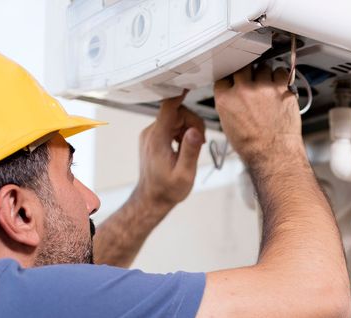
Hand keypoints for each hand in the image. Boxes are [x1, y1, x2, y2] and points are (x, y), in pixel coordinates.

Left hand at [135, 92, 205, 209]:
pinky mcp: (152, 138)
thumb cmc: (168, 190)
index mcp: (158, 139)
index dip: (180, 96)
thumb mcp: (184, 174)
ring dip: (187, 129)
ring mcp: (150, 135)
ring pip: (174, 119)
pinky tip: (184, 148)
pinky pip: (169, 126)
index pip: (169, 108)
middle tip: (200, 142)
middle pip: (176, 113)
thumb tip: (195, 132)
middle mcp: (151, 133)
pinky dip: (180, 133)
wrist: (152, 199)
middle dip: (192, 124)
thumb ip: (190, 151)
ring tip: (192, 148)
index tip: (189, 86)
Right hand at [213, 65, 303, 166]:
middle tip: (252, 82)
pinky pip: (281, 73)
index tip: (236, 82)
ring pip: (263, 68)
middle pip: (243, 68)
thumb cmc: (253, 147)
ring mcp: (263, 89)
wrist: (274, 155)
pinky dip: (281, 78)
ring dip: (265, 75)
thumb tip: (233, 95)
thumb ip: (230, 105)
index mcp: (226, 100)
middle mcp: (243, 91)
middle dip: (247, 73)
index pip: (224, 77)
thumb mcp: (229, 126)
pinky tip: (279, 87)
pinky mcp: (282, 90)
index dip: (231, 80)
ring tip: (268, 88)